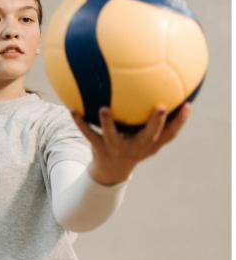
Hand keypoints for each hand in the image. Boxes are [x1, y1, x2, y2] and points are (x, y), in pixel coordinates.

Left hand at [70, 103, 191, 184]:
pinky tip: (72, 108)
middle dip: (155, 123)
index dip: (180, 121)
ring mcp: (117, 148)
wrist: (111, 170)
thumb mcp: (145, 136)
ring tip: (104, 108)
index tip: (187, 105)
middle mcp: (136, 147)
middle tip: (160, 107)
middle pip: (149, 136)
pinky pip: (88, 133)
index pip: (170, 134)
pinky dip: (79, 121)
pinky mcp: (99, 147)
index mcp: (150, 144)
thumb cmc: (132, 144)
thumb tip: (162, 88)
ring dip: (108, 122)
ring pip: (113, 135)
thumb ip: (154, 118)